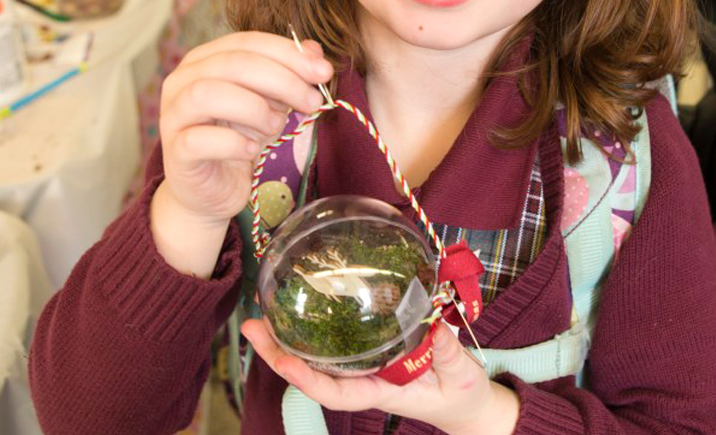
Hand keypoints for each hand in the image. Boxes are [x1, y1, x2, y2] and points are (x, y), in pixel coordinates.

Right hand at [151, 32, 331, 275]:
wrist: (212, 189)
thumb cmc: (238, 138)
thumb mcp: (270, 103)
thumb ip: (288, 75)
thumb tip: (315, 51)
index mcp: (205, 60)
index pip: (247, 42)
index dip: (288, 53)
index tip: (323, 71)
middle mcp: (182, 80)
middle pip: (232, 63)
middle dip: (282, 80)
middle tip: (311, 101)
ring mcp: (173, 115)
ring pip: (207, 93)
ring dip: (253, 107)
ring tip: (276, 126)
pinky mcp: (175, 151)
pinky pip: (199, 140)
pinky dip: (232, 143)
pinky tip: (251, 150)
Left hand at [241, 318, 519, 434]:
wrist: (466, 404)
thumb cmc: (460, 394)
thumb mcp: (460, 375)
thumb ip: (446, 353)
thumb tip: (433, 325)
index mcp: (381, 392)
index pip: (336, 393)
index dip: (307, 379)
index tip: (283, 363)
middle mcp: (365, 381)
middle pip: (313, 374)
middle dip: (277, 354)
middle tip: (250, 326)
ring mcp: (365, 368)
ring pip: (317, 359)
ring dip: (286, 340)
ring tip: (259, 315)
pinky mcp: (371, 353)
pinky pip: (335, 345)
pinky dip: (312, 330)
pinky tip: (298, 310)